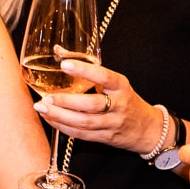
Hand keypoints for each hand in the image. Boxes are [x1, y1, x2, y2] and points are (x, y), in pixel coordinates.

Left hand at [32, 58, 163, 153]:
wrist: (146, 128)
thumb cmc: (126, 100)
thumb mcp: (115, 83)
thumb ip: (90, 70)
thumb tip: (59, 51)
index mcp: (121, 86)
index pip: (104, 76)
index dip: (84, 70)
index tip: (65, 65)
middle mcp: (119, 105)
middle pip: (91, 104)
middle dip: (66, 101)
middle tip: (46, 96)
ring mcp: (113, 123)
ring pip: (84, 122)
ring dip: (60, 116)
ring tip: (43, 108)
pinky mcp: (106, 137)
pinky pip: (82, 134)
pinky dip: (64, 128)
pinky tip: (51, 120)